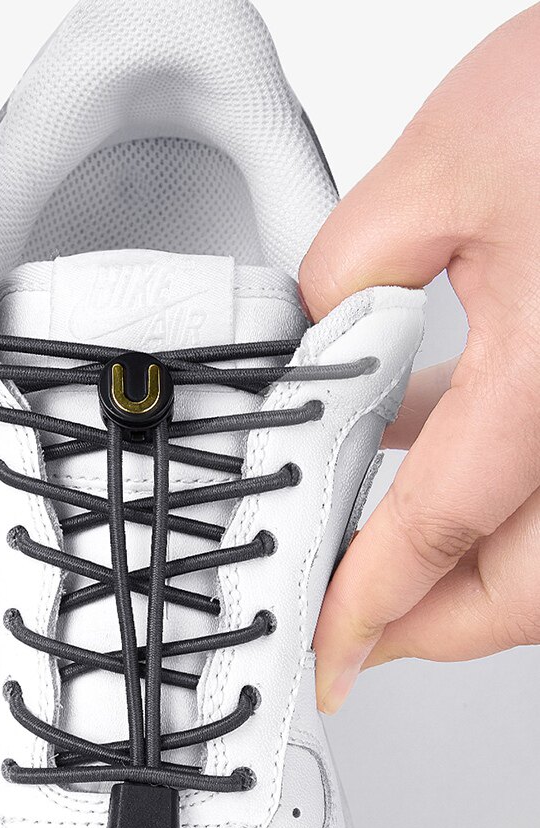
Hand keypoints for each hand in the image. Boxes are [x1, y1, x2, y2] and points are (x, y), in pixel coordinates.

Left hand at [300, 4, 539, 713]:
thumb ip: (353, 264)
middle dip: (432, 624)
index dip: (374, 605)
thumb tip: (319, 334)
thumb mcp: (446, 164)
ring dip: (458, 564)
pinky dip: (482, 487)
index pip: (442, 531)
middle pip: (521, 585)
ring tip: (372, 554)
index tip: (331, 652)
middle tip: (357, 632)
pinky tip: (416, 441)